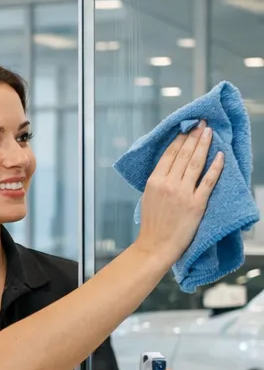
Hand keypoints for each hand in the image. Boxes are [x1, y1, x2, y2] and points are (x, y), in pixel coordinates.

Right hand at [136, 121, 224, 267]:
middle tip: (201, 123)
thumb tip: (170, 165)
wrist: (155, 246)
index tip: (187, 129)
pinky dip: (215, 166)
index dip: (179, 140)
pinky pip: (209, 180)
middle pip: (184, 155)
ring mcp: (183, 193)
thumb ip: (158, 181)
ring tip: (209, 132)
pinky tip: (220, 155)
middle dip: (193, 137)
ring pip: (196, 163)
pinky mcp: (197, 203)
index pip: (169, 155)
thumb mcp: (148, 198)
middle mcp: (168, 184)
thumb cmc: (152, 225)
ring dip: (204, 145)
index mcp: (154, 182)